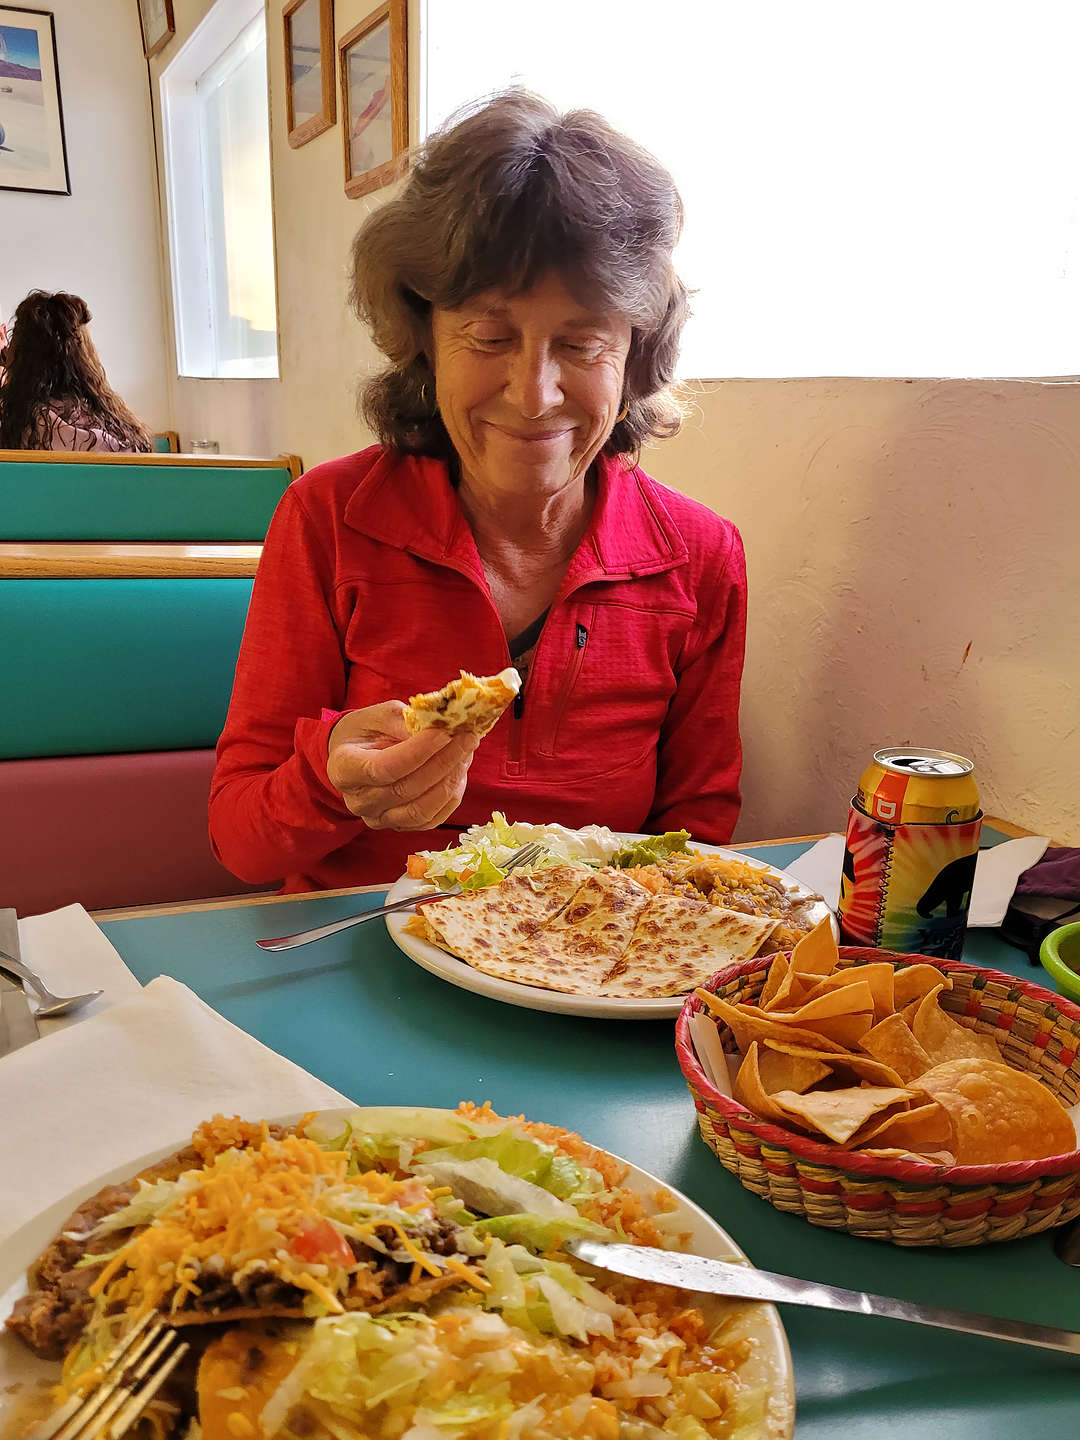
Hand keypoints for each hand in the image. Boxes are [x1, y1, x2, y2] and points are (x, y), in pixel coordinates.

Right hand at [326, 701, 477, 829]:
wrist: (357, 754)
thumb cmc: (368, 730)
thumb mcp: (380, 715)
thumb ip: (405, 721)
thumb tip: (440, 729)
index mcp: (344, 768)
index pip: (383, 768)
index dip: (418, 752)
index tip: (445, 733)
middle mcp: (358, 800)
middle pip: (406, 790)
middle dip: (443, 763)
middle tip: (467, 738)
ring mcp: (378, 819)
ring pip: (421, 810)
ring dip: (450, 782)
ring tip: (466, 754)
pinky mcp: (398, 827)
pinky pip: (430, 820)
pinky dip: (451, 797)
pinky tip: (459, 773)